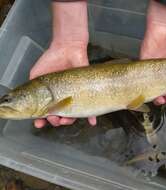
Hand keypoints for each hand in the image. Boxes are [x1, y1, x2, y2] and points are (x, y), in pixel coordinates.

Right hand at [29, 1, 96, 127]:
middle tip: (53, 119)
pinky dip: (91, 115)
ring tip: (66, 120)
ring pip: (74, 113)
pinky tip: (92, 122)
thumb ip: (33, 89)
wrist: (68, 48)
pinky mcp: (87, 91)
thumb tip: (30, 104)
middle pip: (61, 115)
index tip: (39, 124)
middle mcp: (64, 97)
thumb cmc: (52, 60)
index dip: (42, 120)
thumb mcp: (37, 75)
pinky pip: (91, 105)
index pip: (47, 111)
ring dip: (70, 120)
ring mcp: (76, 95)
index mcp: (52, 96)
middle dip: (56, 121)